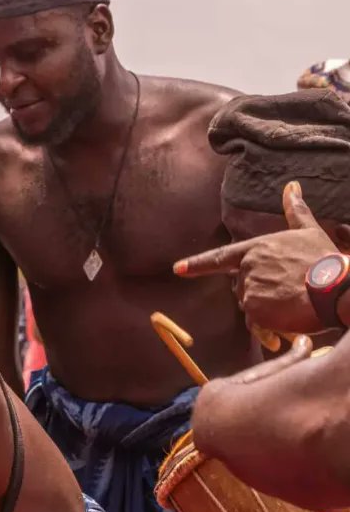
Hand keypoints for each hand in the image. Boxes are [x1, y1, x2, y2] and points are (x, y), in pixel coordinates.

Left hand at [174, 182, 338, 333]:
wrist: (337, 288)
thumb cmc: (325, 261)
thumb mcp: (309, 231)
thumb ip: (295, 211)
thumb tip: (291, 186)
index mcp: (255, 248)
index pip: (220, 258)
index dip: (197, 264)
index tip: (178, 269)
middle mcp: (247, 268)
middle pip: (243, 287)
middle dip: (261, 293)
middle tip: (289, 291)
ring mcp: (249, 290)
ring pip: (251, 306)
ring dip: (267, 310)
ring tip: (293, 303)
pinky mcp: (255, 311)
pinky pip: (257, 324)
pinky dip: (270, 325)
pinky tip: (289, 318)